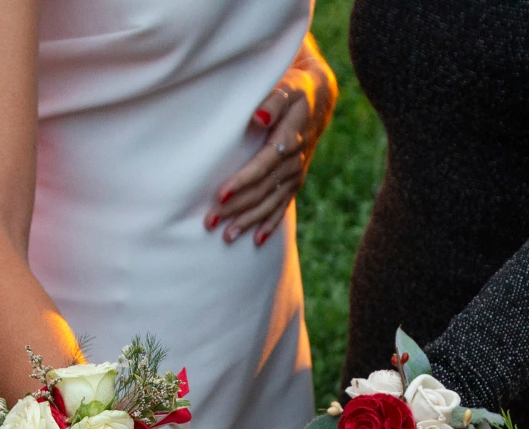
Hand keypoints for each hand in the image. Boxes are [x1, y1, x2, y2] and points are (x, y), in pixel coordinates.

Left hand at [207, 34, 336, 245]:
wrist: (318, 100)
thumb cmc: (293, 90)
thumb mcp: (286, 88)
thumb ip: (273, 101)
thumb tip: (259, 116)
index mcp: (288, 140)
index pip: (262, 165)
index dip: (242, 181)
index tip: (220, 196)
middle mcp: (293, 162)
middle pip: (262, 190)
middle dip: (237, 208)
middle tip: (210, 222)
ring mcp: (295, 175)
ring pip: (270, 203)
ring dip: (248, 221)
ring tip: (226, 237)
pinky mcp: (294, 182)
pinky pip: (282, 207)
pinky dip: (270, 224)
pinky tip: (257, 240)